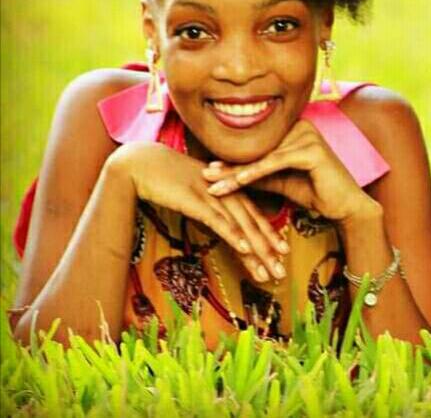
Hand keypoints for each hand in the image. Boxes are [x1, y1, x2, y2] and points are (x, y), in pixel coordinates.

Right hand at [108, 142, 289, 283]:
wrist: (143, 163)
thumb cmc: (166, 178)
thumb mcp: (194, 190)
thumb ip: (208, 203)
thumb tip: (216, 221)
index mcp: (226, 188)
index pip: (253, 214)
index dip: (269, 233)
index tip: (283, 252)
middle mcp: (225, 191)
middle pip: (253, 222)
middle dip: (269, 249)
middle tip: (282, 272)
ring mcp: (212, 195)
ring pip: (241, 225)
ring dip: (258, 250)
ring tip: (271, 272)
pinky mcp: (196, 200)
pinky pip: (218, 220)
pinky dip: (233, 234)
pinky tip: (245, 249)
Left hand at [202, 120, 379, 221]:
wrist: (346, 205)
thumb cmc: (315, 191)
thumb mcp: (279, 181)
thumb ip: (257, 174)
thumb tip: (227, 174)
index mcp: (293, 128)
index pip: (257, 145)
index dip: (232, 159)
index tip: (209, 170)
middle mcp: (300, 125)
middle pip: (257, 149)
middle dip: (230, 165)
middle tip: (205, 176)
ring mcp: (307, 134)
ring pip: (263, 157)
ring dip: (237, 172)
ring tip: (215, 184)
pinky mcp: (311, 149)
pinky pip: (276, 162)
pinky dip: (255, 172)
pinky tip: (237, 181)